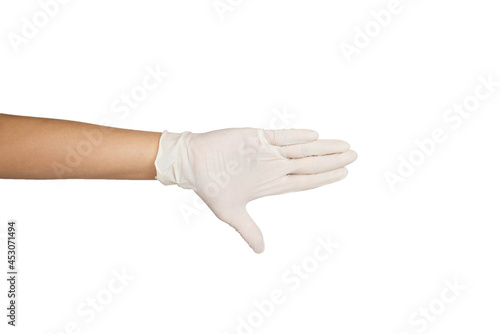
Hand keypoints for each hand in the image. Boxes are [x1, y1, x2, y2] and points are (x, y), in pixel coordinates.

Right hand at [155, 128, 356, 252]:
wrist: (193, 163)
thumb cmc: (211, 186)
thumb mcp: (231, 213)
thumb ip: (248, 230)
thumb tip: (261, 251)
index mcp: (272, 183)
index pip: (305, 181)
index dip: (326, 178)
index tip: (345, 173)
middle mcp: (274, 166)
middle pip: (310, 164)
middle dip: (333, 160)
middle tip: (355, 155)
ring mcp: (267, 151)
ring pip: (301, 148)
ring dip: (323, 147)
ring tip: (344, 145)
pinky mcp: (257, 137)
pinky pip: (280, 136)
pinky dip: (297, 136)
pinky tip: (314, 136)